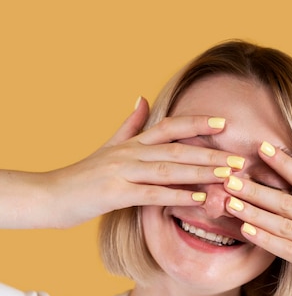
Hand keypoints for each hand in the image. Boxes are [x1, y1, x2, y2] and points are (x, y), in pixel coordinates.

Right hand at [1, 100, 236, 229]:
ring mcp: (122, 172)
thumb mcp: (107, 147)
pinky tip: (198, 198)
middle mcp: (129, 153)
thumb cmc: (82, 176)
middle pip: (176, 149)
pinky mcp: (114, 194)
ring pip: (168, 169)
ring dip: (201, 172)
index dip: (196, 124)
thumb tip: (140, 98)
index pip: (169, 127)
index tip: (223, 123)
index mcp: (131, 143)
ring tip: (228, 176)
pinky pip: (151, 194)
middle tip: (239, 158)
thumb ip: (129, 125)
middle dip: (210, 153)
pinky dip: (177, 196)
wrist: (48, 196)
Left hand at [224, 144, 291, 295]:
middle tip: (228, 176)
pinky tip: (246, 231)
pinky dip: (266, 240)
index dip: (283, 162)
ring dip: (254, 212)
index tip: (262, 148)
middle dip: (255, 188)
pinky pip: (289, 251)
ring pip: (284, 224)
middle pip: (287, 201)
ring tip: (229, 200)